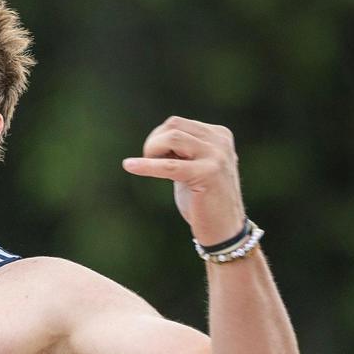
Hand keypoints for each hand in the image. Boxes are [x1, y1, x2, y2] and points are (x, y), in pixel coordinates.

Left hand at [121, 116, 246, 244]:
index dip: (158, 140)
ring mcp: (217, 156)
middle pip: (173, 126)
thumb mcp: (196, 166)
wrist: (224, 230)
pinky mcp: (207, 174)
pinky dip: (146, 165)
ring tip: (150, 167)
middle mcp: (220, 141)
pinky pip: (170, 165)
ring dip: (152, 151)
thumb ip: (184, 150)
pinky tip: (129, 166)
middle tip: (150, 164)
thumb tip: (156, 138)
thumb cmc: (204, 200)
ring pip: (172, 138)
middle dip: (153, 143)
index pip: (177, 124)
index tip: (156, 160)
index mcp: (219, 135)